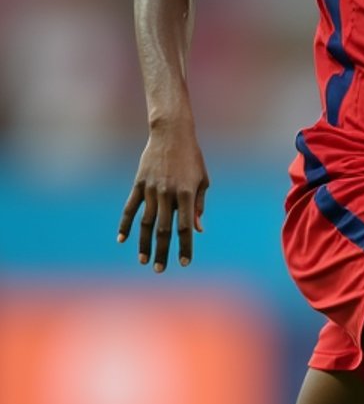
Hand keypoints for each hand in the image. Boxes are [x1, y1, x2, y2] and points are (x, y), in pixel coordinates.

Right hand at [118, 123, 208, 271]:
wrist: (171, 133)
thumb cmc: (192, 158)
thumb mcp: (202, 180)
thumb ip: (199, 205)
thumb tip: (198, 230)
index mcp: (186, 194)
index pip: (186, 227)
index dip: (185, 247)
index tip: (184, 263)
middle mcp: (168, 194)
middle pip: (164, 229)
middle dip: (163, 252)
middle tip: (160, 270)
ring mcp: (151, 189)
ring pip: (146, 222)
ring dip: (144, 244)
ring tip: (143, 261)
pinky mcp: (139, 184)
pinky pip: (130, 208)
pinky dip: (125, 224)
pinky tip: (122, 239)